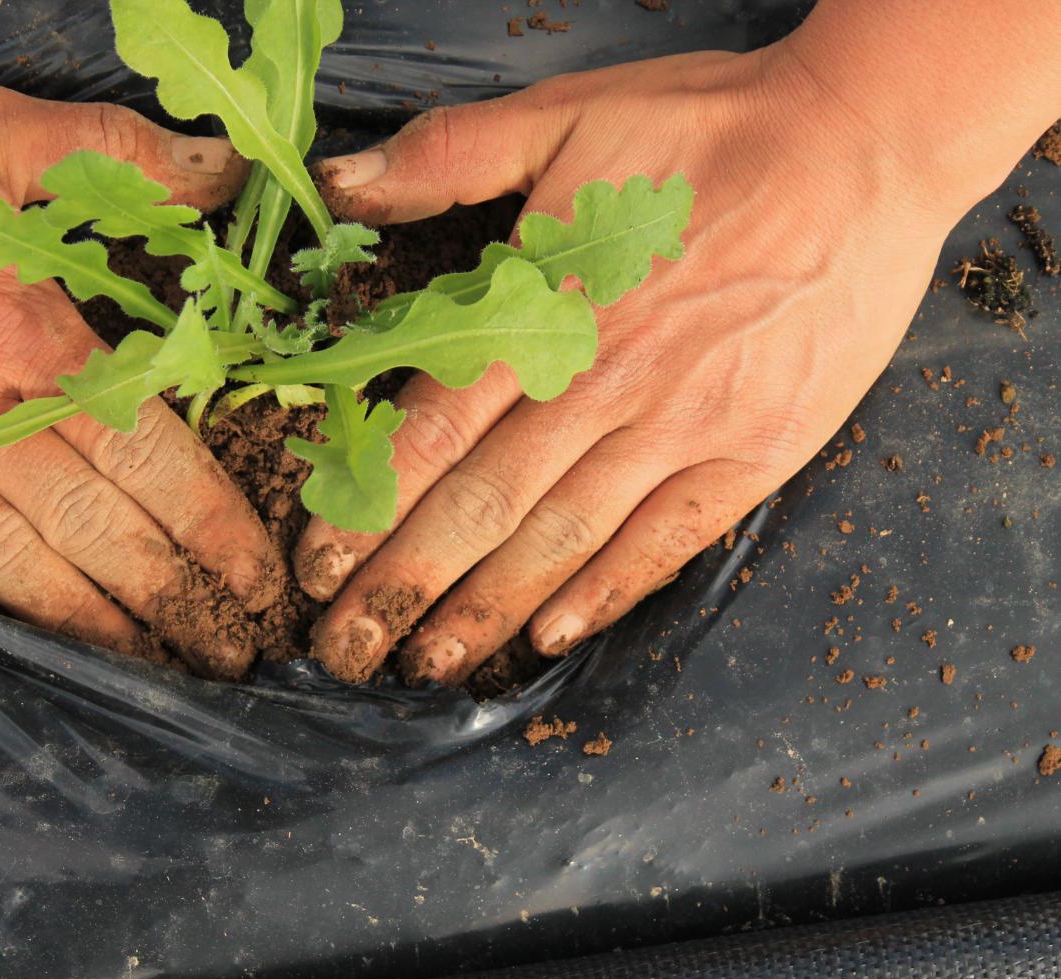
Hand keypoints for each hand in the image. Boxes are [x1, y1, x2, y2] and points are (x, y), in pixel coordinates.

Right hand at [0, 55, 282, 673]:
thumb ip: (116, 159)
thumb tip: (219, 169)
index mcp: (31, 340)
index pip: (153, 458)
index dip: (215, 528)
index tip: (256, 582)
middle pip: (97, 529)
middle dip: (174, 598)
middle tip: (227, 652)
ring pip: (12, 565)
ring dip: (88, 625)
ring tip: (147, 667)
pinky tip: (9, 637)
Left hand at [297, 46, 963, 683]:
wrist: (867, 146)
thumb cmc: (711, 128)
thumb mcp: (568, 110)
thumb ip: (450, 155)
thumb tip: (343, 184)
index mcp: (547, 306)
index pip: (430, 430)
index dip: (365, 504)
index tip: (314, 566)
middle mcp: (605, 383)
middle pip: (482, 504)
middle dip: (402, 583)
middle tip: (344, 649)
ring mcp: (682, 427)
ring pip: (562, 538)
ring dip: (486, 608)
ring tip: (426, 664)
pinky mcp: (751, 454)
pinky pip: (665, 543)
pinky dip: (605, 593)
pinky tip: (550, 637)